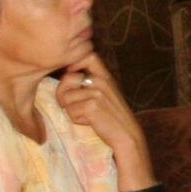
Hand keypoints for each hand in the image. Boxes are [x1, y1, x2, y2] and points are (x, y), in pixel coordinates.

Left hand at [55, 52, 145, 166]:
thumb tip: (66, 77)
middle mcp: (102, 81)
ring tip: (86, 115)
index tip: (71, 75)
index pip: (88, 55)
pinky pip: (70, 110)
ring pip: (66, 97)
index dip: (74, 63)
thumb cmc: (113, 118)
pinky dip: (76, 119)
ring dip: (71, 110)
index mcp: (105, 76)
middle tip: (72, 106)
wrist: (127, 136)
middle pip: (67, 78)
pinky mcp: (92, 106)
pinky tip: (90, 122)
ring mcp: (97, 92)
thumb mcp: (106, 94)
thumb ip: (92, 84)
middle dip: (63, 93)